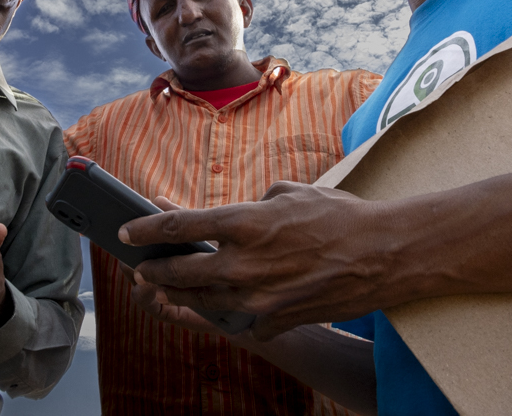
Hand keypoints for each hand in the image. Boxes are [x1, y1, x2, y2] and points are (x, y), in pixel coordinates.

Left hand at [122, 185, 402, 341]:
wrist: (384, 254)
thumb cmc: (339, 215)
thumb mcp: (291, 192)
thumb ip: (254, 204)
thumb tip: (235, 218)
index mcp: (244, 222)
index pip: (179, 225)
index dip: (146, 228)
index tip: (127, 230)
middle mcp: (244, 262)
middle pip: (180, 272)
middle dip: (154, 270)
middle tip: (142, 268)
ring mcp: (259, 297)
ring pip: (204, 301)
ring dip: (183, 294)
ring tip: (169, 289)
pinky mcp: (277, 319)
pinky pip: (241, 318)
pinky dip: (230, 311)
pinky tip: (224, 304)